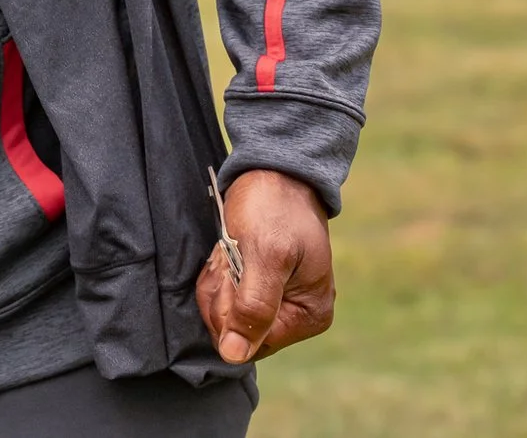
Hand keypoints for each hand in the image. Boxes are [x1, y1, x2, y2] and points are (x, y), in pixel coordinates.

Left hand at [196, 168, 334, 363]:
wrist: (274, 170)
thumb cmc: (274, 209)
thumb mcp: (264, 255)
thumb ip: (253, 306)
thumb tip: (235, 355)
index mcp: (309, 315)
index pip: (252, 343)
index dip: (230, 312)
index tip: (232, 272)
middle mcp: (296, 313)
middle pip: (236, 330)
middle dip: (223, 292)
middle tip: (231, 255)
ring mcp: (276, 299)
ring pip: (225, 312)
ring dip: (218, 279)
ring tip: (230, 249)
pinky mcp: (257, 284)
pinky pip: (223, 294)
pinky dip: (217, 272)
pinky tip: (226, 251)